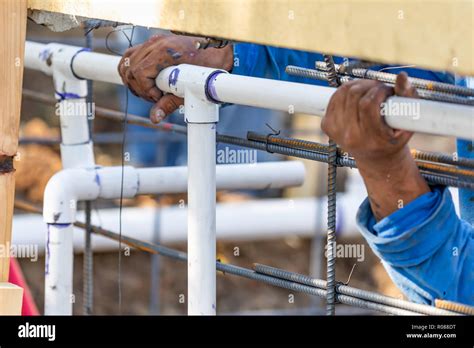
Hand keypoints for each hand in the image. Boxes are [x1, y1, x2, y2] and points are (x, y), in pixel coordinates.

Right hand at [118, 34, 233, 122]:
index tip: (159, 98)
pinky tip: (146, 81)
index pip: (139, 73)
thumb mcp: (192, 88)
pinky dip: (133, 68)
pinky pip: (134, 54)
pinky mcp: (155, 42)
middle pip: (131, 68)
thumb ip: (170, 103)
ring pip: (128, 60)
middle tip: (155, 98)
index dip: (147, 90)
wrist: (222, 50)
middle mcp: (157, 43)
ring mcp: (155, 41)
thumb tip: (155, 117)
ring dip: (134, 79)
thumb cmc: (211, 67)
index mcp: (165, 52)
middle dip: (140, 88)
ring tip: (151, 90)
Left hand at [321, 73, 428, 219]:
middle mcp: (349, 137)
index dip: (376, 92)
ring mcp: (336, 133)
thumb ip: (408, 102)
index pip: (366, 105)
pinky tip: (353, 97)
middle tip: (378, 89)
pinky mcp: (328, 127)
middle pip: (352, 96)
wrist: (376, 161)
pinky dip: (342, 93)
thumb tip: (402, 78)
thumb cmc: (394, 143)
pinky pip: (331, 101)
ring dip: (355, 87)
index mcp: (370, 138)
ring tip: (368, 91)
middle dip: (367, 86)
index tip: (386, 92)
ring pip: (340, 95)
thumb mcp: (407, 127)